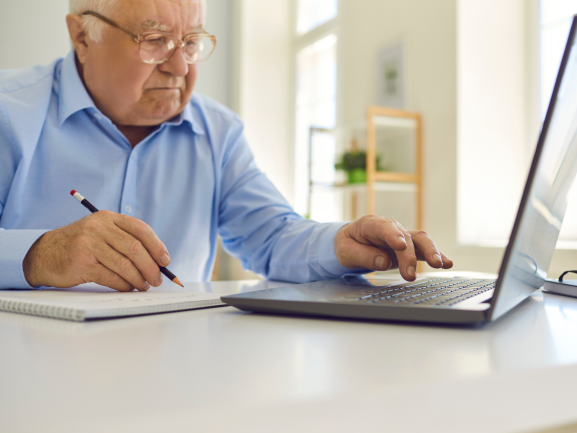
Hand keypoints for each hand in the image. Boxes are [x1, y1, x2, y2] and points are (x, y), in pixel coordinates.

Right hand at [23, 210, 170, 290]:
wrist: (44, 254)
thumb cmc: (80, 246)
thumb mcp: (100, 233)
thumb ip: (124, 240)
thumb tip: (156, 260)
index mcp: (108, 218)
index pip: (140, 229)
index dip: (157, 246)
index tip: (165, 261)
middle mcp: (99, 227)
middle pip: (135, 248)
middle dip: (151, 267)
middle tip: (157, 279)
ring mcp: (89, 244)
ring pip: (125, 265)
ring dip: (139, 279)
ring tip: (143, 285)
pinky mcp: (82, 262)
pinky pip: (111, 277)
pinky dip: (124, 285)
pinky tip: (128, 288)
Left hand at [334, 215, 452, 280]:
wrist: (352, 241)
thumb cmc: (348, 244)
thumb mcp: (345, 251)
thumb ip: (363, 256)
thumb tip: (384, 262)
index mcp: (371, 224)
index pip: (383, 228)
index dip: (393, 236)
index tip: (400, 246)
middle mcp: (390, 227)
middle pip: (405, 237)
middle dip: (409, 256)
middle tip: (410, 275)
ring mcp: (402, 236)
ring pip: (420, 240)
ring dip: (430, 252)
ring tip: (439, 264)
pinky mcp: (410, 246)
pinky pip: (425, 249)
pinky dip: (437, 255)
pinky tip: (448, 263)